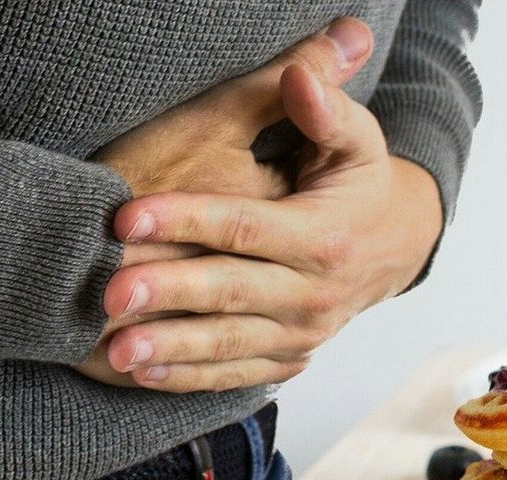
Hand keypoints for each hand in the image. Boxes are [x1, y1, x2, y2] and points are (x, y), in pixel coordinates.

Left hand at [99, 62, 442, 392]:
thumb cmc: (358, 185)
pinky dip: (187, 379)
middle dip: (167, 293)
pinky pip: (233, 375)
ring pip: (227, 345)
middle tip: (110, 294)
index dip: (185, 219)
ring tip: (116, 350)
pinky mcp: (286, 360)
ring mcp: (300, 334)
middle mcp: (312, 293)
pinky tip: (140, 374)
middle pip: (229, 292)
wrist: (397, 248)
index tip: (126, 216)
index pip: (244, 227)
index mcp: (322, 237)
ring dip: (169, 350)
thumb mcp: (356, 142)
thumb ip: (325, 110)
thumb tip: (297, 73)